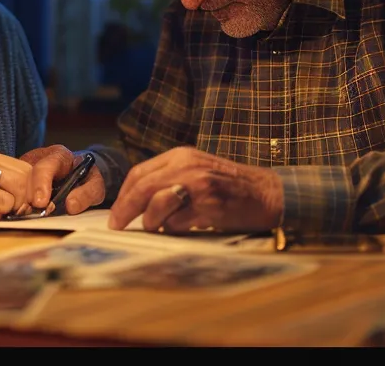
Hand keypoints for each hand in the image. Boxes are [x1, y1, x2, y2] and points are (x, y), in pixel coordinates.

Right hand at [17, 145, 105, 215]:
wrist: (80, 175)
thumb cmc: (86, 178)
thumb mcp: (95, 184)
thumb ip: (87, 193)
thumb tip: (70, 206)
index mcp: (58, 155)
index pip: (45, 167)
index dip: (41, 184)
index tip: (41, 202)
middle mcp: (39, 159)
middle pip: (26, 175)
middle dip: (27, 195)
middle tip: (31, 212)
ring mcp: (27, 168)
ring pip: (17, 182)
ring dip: (20, 199)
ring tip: (25, 213)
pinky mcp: (20, 178)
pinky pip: (14, 188)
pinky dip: (17, 201)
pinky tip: (21, 211)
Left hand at [107, 147, 283, 233]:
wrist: (268, 193)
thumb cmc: (231, 186)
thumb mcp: (197, 170)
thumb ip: (169, 179)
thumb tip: (137, 202)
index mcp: (181, 156)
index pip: (139, 173)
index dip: (123, 195)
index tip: (116, 213)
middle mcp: (187, 166)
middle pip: (142, 187)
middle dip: (124, 209)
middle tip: (116, 226)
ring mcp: (199, 185)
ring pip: (156, 205)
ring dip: (151, 221)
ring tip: (156, 227)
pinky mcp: (209, 205)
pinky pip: (177, 222)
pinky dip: (174, 229)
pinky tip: (183, 227)